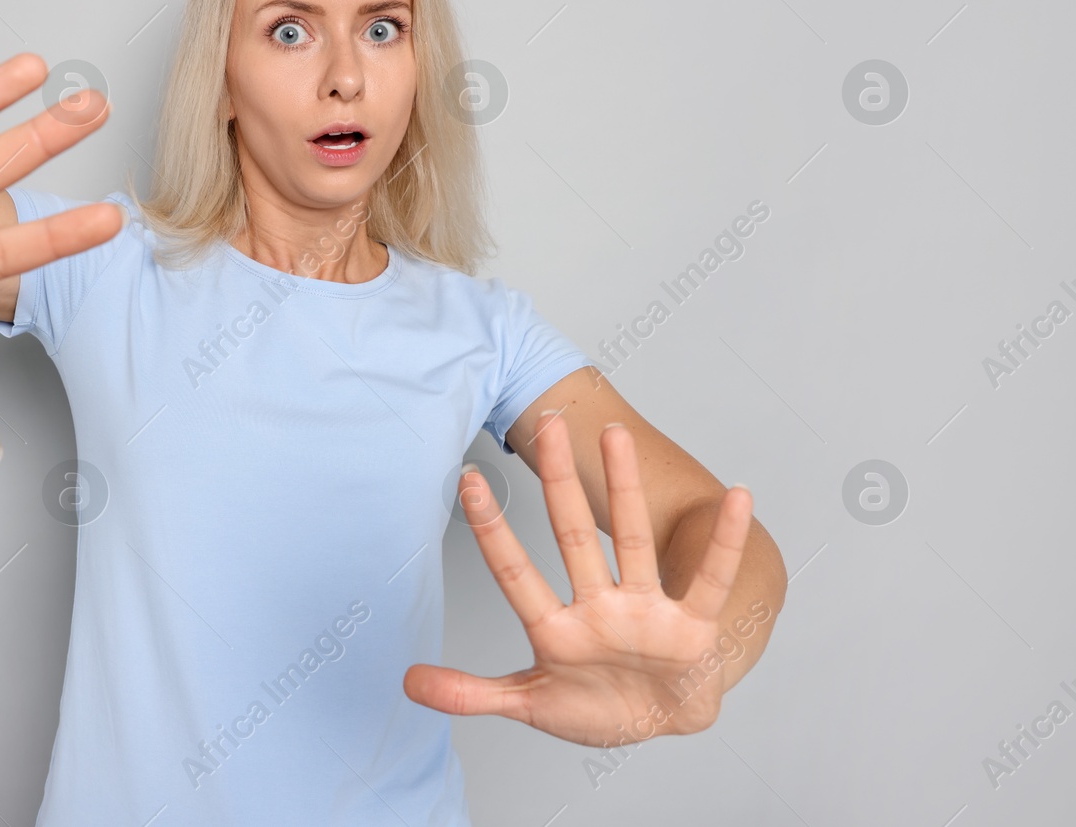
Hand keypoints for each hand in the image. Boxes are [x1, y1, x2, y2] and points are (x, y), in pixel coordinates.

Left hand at [403, 411, 752, 745]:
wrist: (661, 722)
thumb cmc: (595, 704)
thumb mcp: (530, 704)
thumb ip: (471, 693)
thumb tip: (407, 682)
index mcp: (556, 629)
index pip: (515, 572)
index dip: (492, 531)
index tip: (467, 481)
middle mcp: (599, 606)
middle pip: (574, 537)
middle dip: (558, 483)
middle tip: (547, 423)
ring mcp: (646, 612)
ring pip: (635, 542)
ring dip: (625, 491)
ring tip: (615, 435)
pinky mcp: (693, 627)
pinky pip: (709, 579)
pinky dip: (723, 542)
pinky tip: (737, 497)